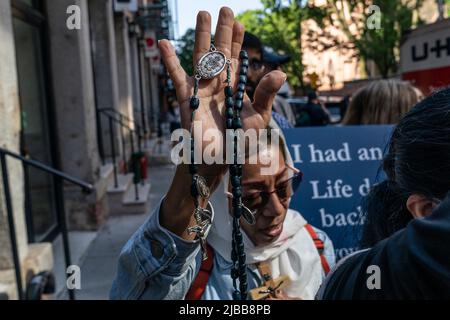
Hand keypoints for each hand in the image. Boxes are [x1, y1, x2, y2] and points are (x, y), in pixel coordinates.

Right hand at [159, 7, 285, 163]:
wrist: (220, 159)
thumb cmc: (240, 141)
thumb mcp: (259, 117)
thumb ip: (266, 94)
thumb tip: (281, 72)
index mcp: (234, 87)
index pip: (236, 58)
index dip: (237, 40)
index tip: (239, 23)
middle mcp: (218, 84)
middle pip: (219, 52)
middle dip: (222, 32)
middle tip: (225, 9)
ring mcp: (202, 88)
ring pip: (201, 57)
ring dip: (202, 36)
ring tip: (203, 14)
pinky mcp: (188, 98)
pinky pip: (177, 75)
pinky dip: (169, 59)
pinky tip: (163, 42)